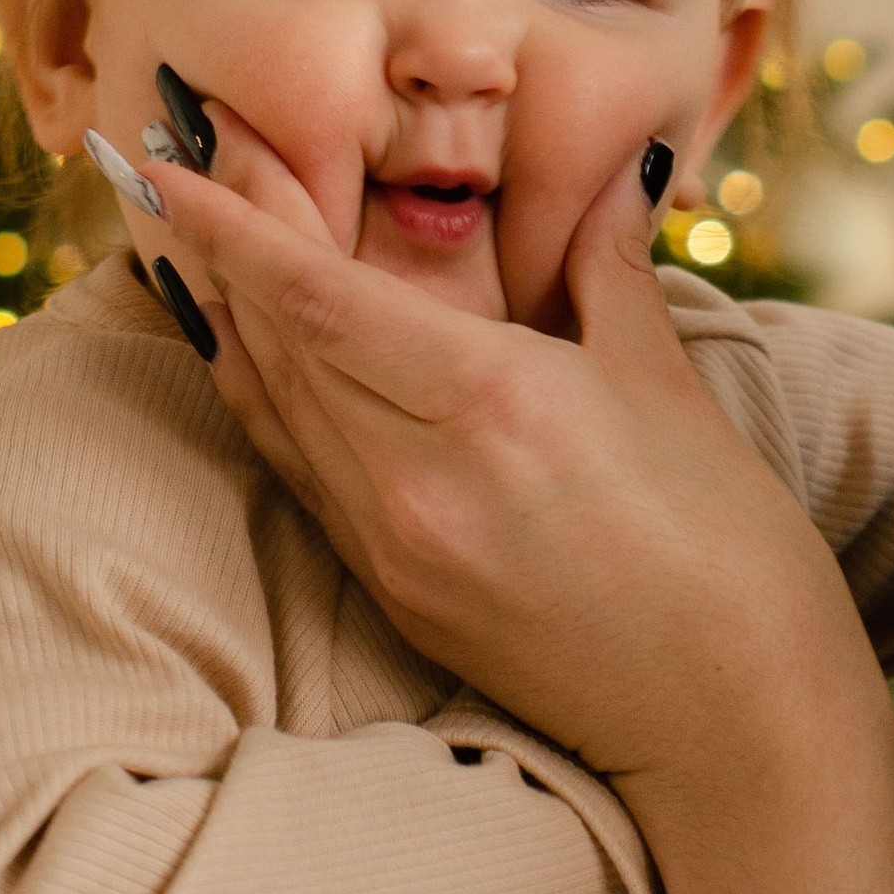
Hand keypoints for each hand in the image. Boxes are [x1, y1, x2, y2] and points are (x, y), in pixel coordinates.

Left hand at [149, 133, 869, 790]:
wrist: (730, 725)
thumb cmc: (728, 550)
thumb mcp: (669, 391)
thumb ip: (611, 273)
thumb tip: (613, 177)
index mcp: (490, 401)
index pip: (317, 295)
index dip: (231, 225)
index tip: (163, 169)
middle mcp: (416, 474)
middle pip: (279, 341)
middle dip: (219, 249)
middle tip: (173, 168)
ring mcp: (393, 545)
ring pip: (277, 406)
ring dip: (224, 319)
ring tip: (183, 242)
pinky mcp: (394, 595)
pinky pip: (301, 471)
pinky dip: (260, 399)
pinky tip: (238, 351)